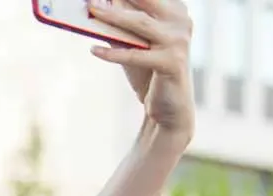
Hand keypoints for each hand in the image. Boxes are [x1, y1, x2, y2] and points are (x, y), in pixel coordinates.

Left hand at [90, 0, 193, 137]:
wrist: (167, 108)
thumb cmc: (148, 72)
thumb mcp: (132, 45)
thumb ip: (118, 27)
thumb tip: (95, 8)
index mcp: (175, 10)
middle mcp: (180, 21)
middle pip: (145, 1)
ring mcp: (178, 41)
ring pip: (140, 23)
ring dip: (113, 16)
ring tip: (92, 11)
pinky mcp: (171, 62)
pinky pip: (136, 55)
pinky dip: (113, 53)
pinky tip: (93, 49)